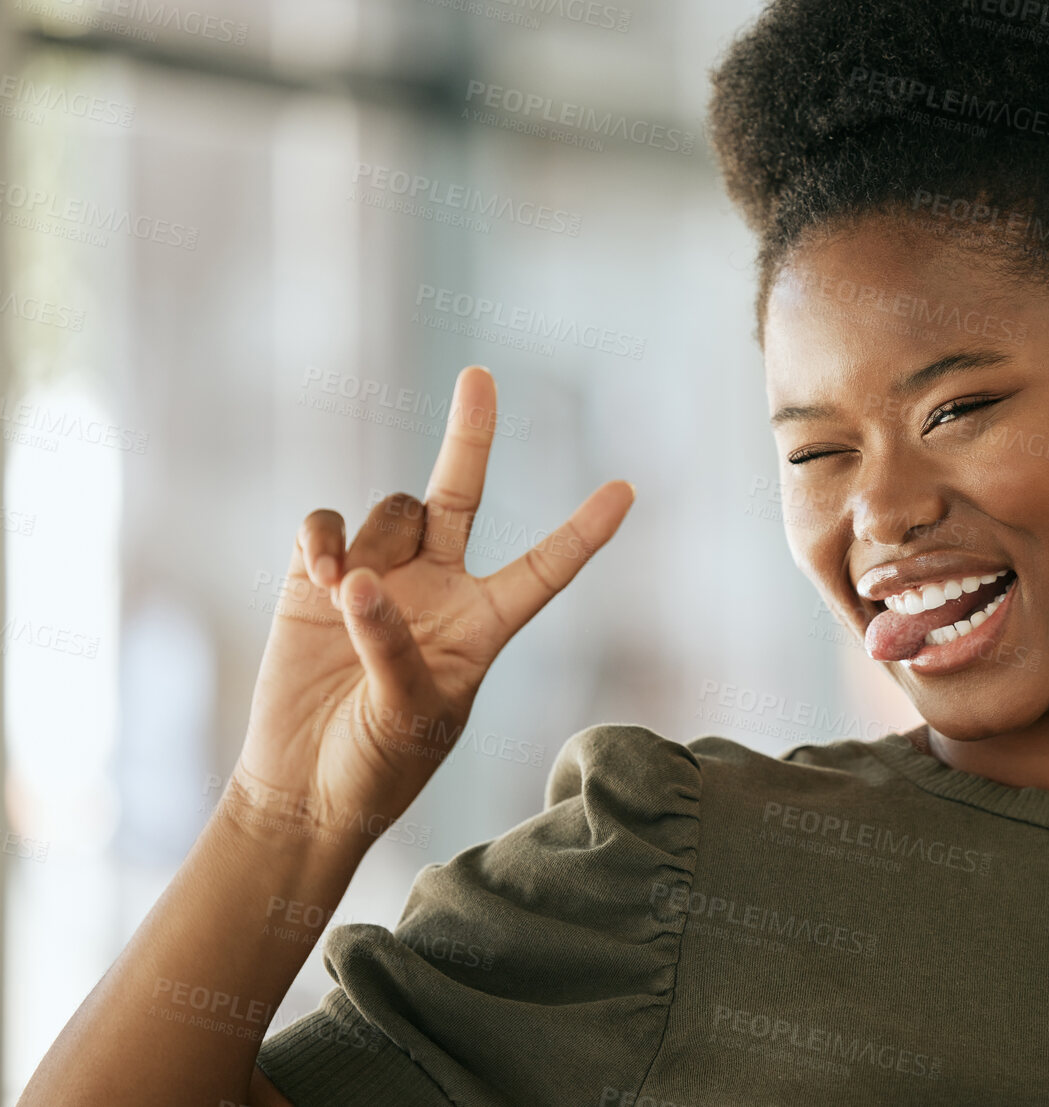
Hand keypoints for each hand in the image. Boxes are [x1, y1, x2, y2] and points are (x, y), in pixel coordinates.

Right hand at [225, 366, 632, 855]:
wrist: (303, 789)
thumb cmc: (376, 766)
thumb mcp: (407, 717)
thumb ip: (393, 649)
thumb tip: (360, 583)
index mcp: (484, 626)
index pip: (544, 570)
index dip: (584, 533)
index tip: (627, 492)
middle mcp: (439, 589)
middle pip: (462, 494)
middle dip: (470, 435)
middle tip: (479, 377)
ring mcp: (380, 577)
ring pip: (391, 511)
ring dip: (370, 537)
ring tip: (344, 590)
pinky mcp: (318, 581)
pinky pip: (327, 526)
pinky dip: (322, 537)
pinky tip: (319, 572)